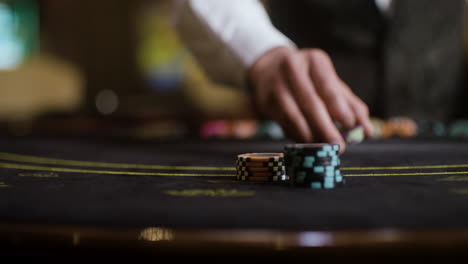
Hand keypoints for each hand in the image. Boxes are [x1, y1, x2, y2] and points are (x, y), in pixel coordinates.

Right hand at [248, 46, 372, 152]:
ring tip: (323, 147)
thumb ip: (350, 105)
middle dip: (326, 129)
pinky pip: (284, 124)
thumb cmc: (308, 78)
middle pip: (311, 104)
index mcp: (315, 60)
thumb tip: (366, 131)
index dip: (341, 110)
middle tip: (339, 147)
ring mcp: (275, 85)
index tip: (350, 127)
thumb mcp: (329, 83)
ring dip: (311, 136)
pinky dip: (298, 136)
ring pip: (295, 117)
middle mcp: (292, 68)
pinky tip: (308, 142)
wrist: (269, 67)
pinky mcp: (265, 101)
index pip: (329, 88)